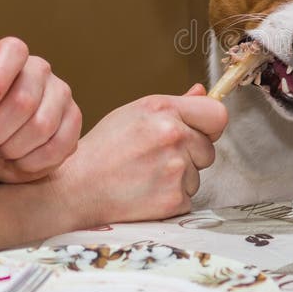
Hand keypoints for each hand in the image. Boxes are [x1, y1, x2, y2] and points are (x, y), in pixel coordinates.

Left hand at [0, 37, 81, 183]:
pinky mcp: (74, 119)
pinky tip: (20, 160)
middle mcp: (40, 70)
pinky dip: (33, 161)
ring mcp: (62, 94)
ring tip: (1, 152)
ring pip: (42, 126)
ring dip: (13, 149)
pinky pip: (58, 145)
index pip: (13, 51)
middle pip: (24, 100)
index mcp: (9, 59)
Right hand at [53, 85, 227, 225]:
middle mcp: (172, 136)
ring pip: (197, 175)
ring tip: (146, 175)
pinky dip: (170, 199)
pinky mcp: (173, 198)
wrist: (75, 189)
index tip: (201, 132)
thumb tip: (203, 92)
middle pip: (209, 149)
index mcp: (163, 110)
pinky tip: (145, 193)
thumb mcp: (133, 114)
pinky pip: (187, 198)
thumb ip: (174, 105)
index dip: (210, 126)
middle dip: (190, 155)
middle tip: (156, 159)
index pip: (217, 115)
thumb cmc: (102, 150)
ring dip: (179, 178)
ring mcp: (175, 168)